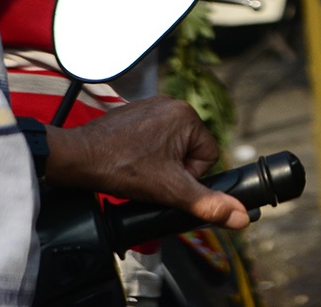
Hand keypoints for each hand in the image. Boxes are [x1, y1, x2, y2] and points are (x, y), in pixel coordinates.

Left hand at [45, 97, 247, 229]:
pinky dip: (144, 151)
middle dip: (173, 168)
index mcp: (187, 116)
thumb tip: (241, 216)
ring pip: (170, 145)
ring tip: (138, 168)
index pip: (208, 156)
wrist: (79, 158)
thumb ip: (208, 204)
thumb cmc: (123, 168)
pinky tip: (130, 159)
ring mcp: (151, 105)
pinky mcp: (135, 112)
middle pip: (189, 150)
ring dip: (159, 161)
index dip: (189, 176)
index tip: (167, 179)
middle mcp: (172, 104)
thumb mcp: (171, 190)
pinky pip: (152, 136)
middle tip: (151, 175)